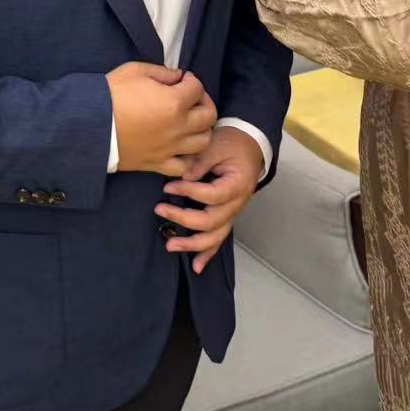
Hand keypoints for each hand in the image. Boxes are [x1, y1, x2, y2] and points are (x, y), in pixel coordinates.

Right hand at [106, 63, 216, 177]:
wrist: (87, 125)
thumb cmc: (110, 95)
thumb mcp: (135, 71)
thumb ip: (163, 72)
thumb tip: (178, 77)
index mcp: (174, 102)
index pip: (198, 88)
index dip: (192, 80)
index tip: (183, 79)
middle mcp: (178, 127)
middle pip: (209, 116)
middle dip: (203, 102)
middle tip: (192, 98)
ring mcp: (170, 148)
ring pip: (203, 142)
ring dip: (201, 130)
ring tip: (189, 123)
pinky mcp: (158, 163)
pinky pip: (184, 166)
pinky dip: (186, 158)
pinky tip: (179, 148)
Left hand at [154, 125, 264, 273]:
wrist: (250, 146)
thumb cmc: (232, 144)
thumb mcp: (216, 144)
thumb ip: (200, 161)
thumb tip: (183, 177)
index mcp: (237, 185)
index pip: (211, 195)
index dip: (188, 192)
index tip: (167, 186)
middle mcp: (237, 204)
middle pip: (211, 221)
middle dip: (183, 219)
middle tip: (159, 209)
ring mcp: (233, 213)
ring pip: (215, 236)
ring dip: (193, 245)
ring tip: (170, 245)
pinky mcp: (227, 217)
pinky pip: (219, 239)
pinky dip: (208, 254)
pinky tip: (196, 266)